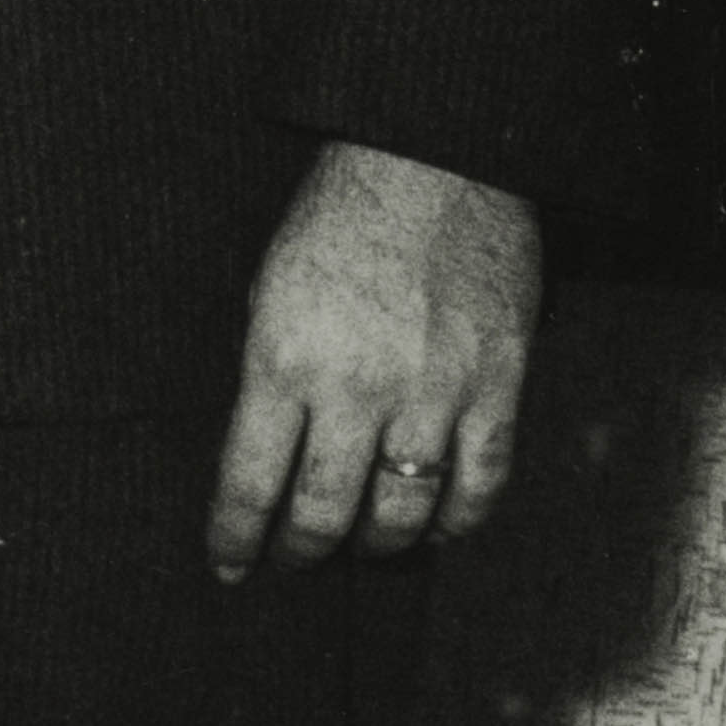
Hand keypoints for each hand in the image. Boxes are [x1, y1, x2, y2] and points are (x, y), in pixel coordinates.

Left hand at [205, 139, 541, 582]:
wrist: (434, 161)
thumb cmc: (339, 219)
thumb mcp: (270, 294)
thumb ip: (269, 379)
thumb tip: (269, 460)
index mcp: (283, 359)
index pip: (250, 483)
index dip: (236, 538)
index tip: (228, 565)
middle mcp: (355, 387)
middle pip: (324, 514)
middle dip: (301, 552)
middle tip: (293, 560)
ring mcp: (432, 391)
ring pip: (401, 512)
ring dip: (375, 544)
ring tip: (361, 546)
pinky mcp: (497, 385)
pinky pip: (481, 484)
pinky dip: (457, 521)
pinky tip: (436, 526)